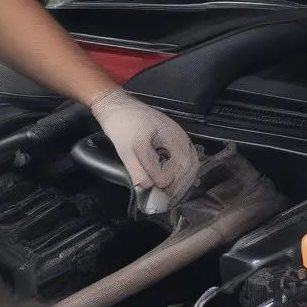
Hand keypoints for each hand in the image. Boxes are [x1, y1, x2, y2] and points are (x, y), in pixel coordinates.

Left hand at [89, 87, 199, 212]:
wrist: (116, 106)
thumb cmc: (122, 126)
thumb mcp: (129, 150)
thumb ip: (141, 169)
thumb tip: (151, 188)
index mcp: (173, 137)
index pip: (182, 167)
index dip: (174, 184)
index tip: (162, 198)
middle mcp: (180, 136)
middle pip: (190, 166)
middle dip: (180, 185)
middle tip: (168, 201)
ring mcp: (177, 137)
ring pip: (188, 163)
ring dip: (181, 180)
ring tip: (170, 195)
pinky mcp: (171, 139)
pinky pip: (181, 159)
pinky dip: (177, 172)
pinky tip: (169, 182)